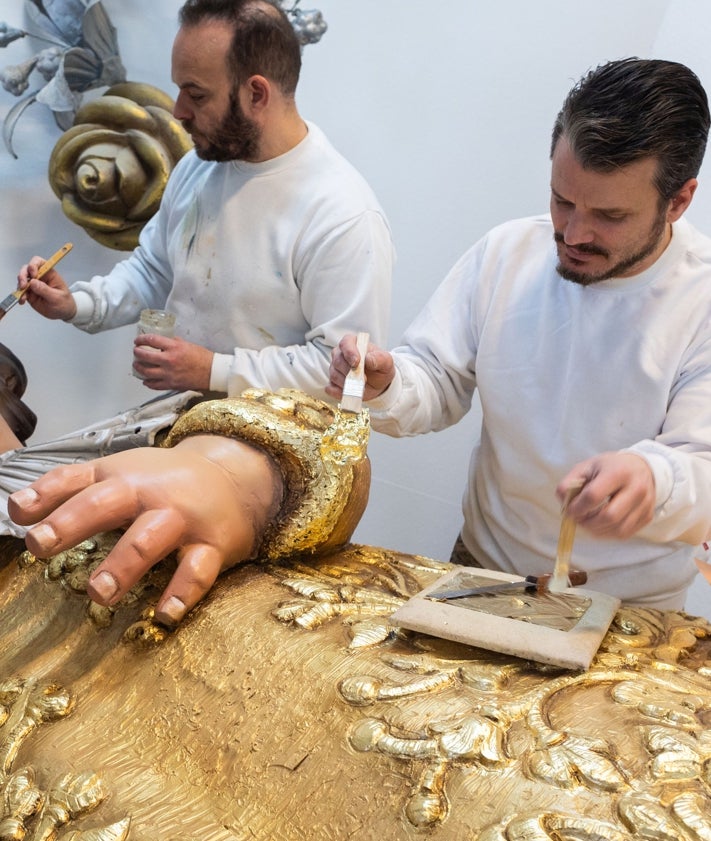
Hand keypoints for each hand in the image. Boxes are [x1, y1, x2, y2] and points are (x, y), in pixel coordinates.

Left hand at [8, 434, 282, 625]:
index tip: (20, 514)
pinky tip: (166, 614)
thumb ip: (67, 488)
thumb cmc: (161, 483)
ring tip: (99, 593)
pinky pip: (198, 570)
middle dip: (74, 522)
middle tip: (41, 545)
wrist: (233, 478)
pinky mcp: (212, 545)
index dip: (47, 496)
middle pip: (108, 503)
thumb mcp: (117, 474)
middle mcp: (148, 495)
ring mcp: (181, 519)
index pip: (78, 482)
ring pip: (150, 539)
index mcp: (120, 477)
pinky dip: (183, 591)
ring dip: (123, 563)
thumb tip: (16, 509)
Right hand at [17, 256, 76, 319]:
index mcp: (49, 274)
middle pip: (26, 269)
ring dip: (20, 286)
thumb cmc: (64, 303)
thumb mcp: (57, 297)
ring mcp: (33, 285)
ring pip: (22, 279)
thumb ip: (45, 290)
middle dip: (23, 275)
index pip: (39, 262)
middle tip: (24, 286)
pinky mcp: (29, 293)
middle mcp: (40, 277)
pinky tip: (22, 300)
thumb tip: (33, 282)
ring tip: (24, 296)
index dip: (33, 265)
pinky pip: (21, 291)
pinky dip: (19, 295)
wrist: (63, 313)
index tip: (33, 275)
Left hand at [133, 335, 213, 390]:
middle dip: (137, 352)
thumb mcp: (187, 344)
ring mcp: (169, 374)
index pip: (151, 340)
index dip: (141, 339)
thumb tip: (164, 343)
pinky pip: (154, 385)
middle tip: (136, 351)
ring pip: (146, 372)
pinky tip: (146, 380)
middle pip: (145, 356)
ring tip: (137, 365)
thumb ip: (174, 343)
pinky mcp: (171, 384)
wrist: (212, 372)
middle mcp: (169, 360)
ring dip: (139, 367)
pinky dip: (148, 382)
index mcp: (174, 347)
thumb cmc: (202, 357)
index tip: (138, 340)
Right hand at [326, 333, 394, 400]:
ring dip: (348, 383)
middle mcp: (340, 354)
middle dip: (350, 372)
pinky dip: (340, 392)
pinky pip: (331, 388)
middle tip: (364, 380)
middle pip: (338, 361)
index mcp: (353, 343)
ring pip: (335, 375)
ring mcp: (335, 369)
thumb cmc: (380, 367)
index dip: (349, 352)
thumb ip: (379, 358)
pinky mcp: (333, 383)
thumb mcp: (386, 362)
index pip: (346, 343)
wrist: (378, 383)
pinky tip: (351, 392)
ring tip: (361, 387)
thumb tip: (368, 359)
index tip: (356, 362)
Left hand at [557, 451, 655, 538]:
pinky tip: (599, 525)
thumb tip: (563, 502)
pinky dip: (607, 533)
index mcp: (618, 472)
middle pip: (609, 516)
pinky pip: (624, 533)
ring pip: (618, 529)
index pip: (594, 496)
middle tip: (577, 519)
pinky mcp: (647, 516)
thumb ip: (570, 482)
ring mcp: (644, 504)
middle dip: (587, 523)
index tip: (569, 511)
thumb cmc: (610, 467)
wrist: (641, 468)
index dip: (577, 507)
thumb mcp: (587, 466)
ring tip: (586, 522)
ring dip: (596, 530)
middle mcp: (636, 489)